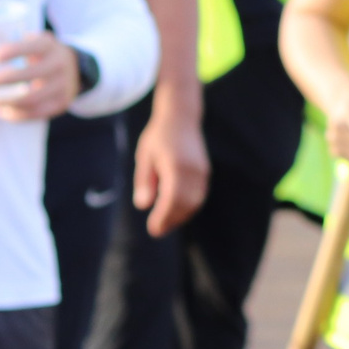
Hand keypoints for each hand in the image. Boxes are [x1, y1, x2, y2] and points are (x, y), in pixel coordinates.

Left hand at [0, 32, 80, 122]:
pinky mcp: (61, 103)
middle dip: (2, 80)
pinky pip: (37, 113)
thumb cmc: (37, 53)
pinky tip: (2, 111)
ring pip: (31, 98)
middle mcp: (59, 64)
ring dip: (5, 100)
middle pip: (29, 75)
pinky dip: (17, 115)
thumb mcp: (26, 41)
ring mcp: (63, 85)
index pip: (32, 47)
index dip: (12, 51)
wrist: (74, 68)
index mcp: (48, 45)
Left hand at [134, 96, 210, 235]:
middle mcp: (192, 170)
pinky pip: (199, 195)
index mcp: (175, 166)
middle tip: (156, 230)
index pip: (172, 199)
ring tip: (165, 223)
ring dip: (180, 216)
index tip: (152, 229)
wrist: (181, 117)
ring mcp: (201, 171)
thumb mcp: (144, 156)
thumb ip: (144, 181)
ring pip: (195, 202)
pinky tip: (176, 211)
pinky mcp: (205, 172)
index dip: (163, 217)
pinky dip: (188, 207)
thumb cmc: (158, 136)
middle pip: (185, 204)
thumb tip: (142, 206)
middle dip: (171, 220)